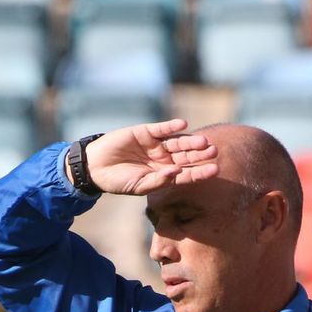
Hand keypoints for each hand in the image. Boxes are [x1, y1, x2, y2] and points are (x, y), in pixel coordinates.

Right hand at [82, 119, 219, 196]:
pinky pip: (162, 129)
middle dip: (200, 155)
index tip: (215, 170)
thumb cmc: (119, 181)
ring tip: (203, 141)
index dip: (201, 172)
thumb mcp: (139, 186)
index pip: (187, 174)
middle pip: (186, 156)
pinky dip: (172, 126)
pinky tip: (183, 125)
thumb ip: (158, 181)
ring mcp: (155, 145)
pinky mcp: (145, 132)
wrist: (96, 167)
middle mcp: (163, 159)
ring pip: (178, 142)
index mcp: (164, 175)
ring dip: (190, 141)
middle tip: (214, 151)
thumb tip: (177, 173)